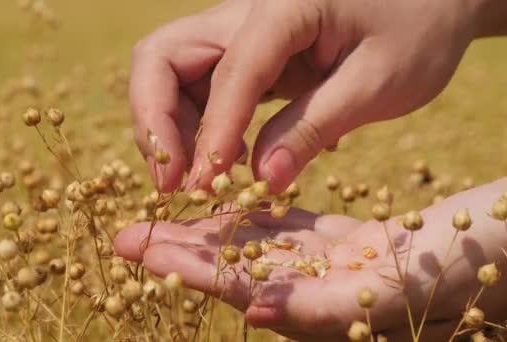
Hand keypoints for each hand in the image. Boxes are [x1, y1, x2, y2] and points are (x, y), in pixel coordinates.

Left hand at [115, 179, 506, 339]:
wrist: (497, 245)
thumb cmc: (465, 266)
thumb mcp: (401, 286)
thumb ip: (326, 307)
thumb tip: (258, 311)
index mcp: (322, 310)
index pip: (241, 289)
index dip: (190, 271)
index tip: (142, 252)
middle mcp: (316, 295)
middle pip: (235, 272)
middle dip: (181, 254)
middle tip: (126, 236)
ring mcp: (328, 269)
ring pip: (256, 250)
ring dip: (207, 234)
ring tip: (163, 216)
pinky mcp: (345, 247)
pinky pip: (289, 232)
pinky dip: (255, 218)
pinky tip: (224, 205)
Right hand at [129, 0, 501, 192]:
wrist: (430, 2)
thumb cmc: (417, 31)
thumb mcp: (376, 84)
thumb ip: (312, 127)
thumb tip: (260, 178)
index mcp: (283, 6)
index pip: (229, 71)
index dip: (212, 133)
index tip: (204, 187)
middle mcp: (244, 11)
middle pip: (162, 57)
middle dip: (155, 121)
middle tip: (173, 181)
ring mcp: (238, 30)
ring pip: (168, 71)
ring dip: (166, 127)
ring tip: (188, 179)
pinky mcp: (243, 53)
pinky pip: (196, 85)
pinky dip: (192, 125)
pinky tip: (210, 159)